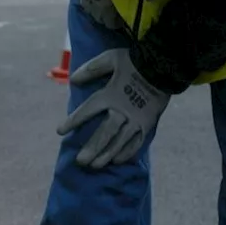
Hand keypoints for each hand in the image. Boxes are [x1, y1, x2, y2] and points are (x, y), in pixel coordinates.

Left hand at [57, 48, 169, 168]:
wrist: (165, 66)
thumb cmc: (135, 61)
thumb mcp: (111, 59)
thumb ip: (92, 69)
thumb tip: (73, 80)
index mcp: (110, 95)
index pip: (87, 111)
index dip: (73, 121)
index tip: (60, 131)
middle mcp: (122, 111)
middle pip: (104, 133)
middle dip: (92, 148)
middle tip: (80, 161)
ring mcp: (136, 120)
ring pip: (120, 141)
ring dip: (106, 154)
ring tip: (94, 166)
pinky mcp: (148, 124)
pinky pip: (137, 141)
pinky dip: (127, 152)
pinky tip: (117, 160)